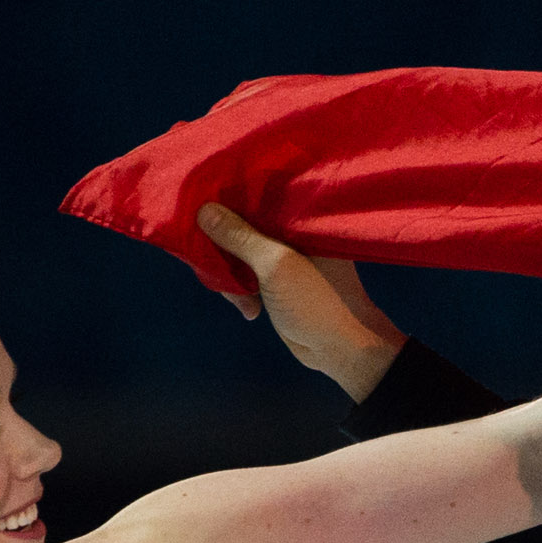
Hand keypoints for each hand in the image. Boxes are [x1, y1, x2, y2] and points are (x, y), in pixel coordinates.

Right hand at [196, 203, 407, 400]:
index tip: (199, 195)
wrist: (341, 351)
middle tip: (202, 253)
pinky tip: (248, 309)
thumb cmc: (318, 301)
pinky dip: (239, 291)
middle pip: (242, 223)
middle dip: (221, 241)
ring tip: (237, 296)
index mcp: (301, 218)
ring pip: (239, 252)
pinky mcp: (276, 282)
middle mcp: (292, 232)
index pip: (259, 192)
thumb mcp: (276, 264)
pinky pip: (245, 275)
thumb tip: (204, 210)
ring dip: (229, 274)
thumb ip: (241, 237)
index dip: (229, 194)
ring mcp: (283, 258)